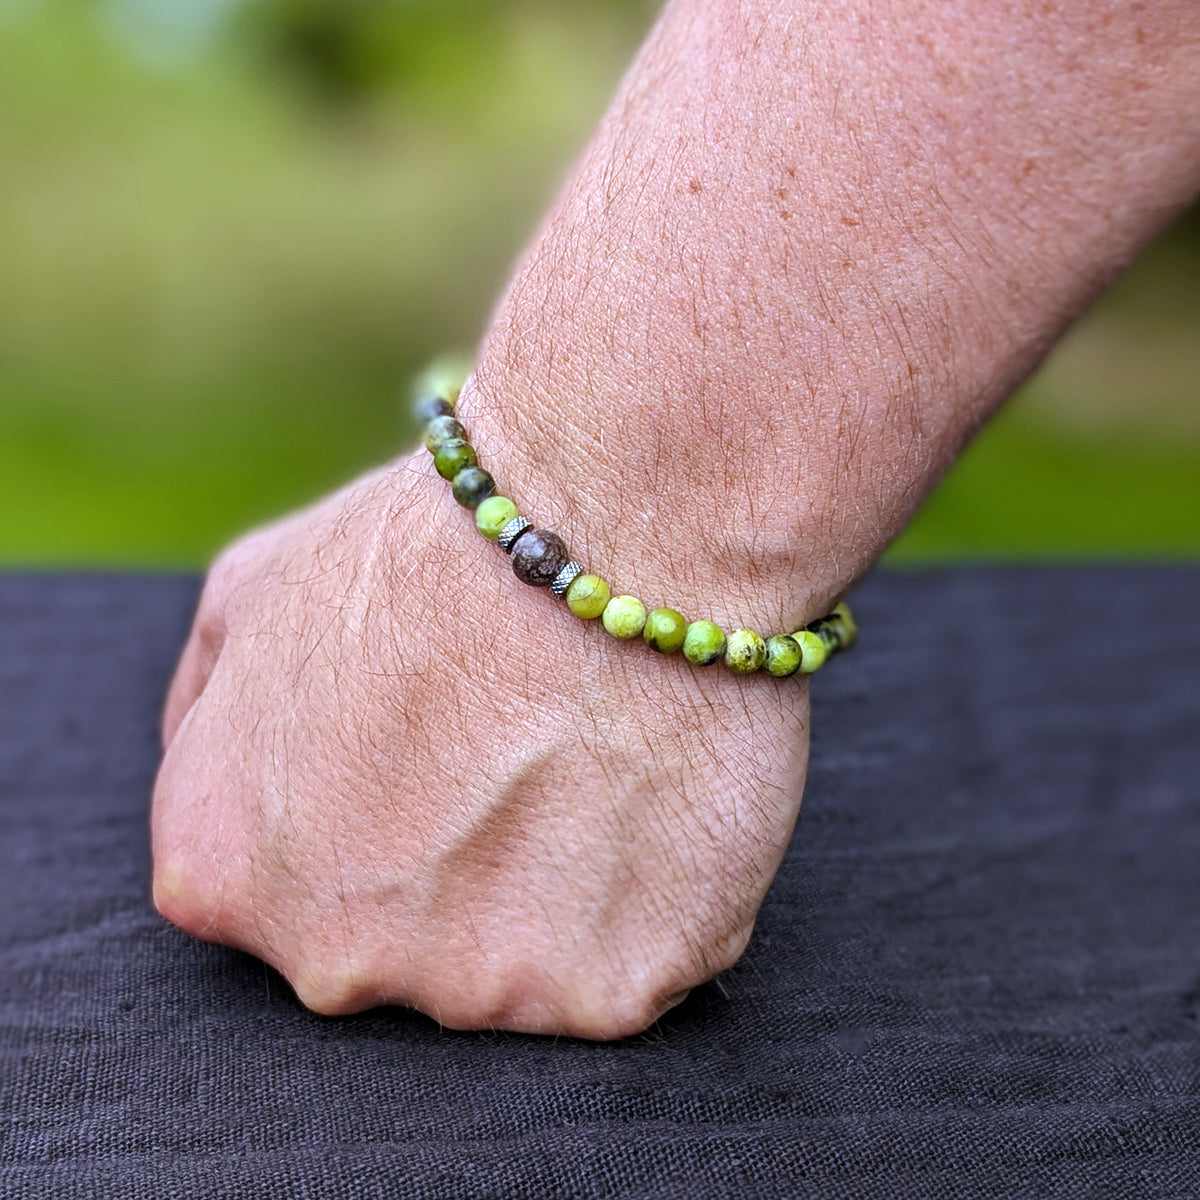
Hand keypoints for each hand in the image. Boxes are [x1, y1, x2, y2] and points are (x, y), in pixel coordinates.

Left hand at [152, 455, 810, 1037]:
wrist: (615, 527)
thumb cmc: (438, 548)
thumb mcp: (256, 588)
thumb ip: (203, 709)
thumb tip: (201, 768)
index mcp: (227, 873)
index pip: (276, 896)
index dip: (367, 816)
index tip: (429, 758)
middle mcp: (332, 962)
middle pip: (397, 949)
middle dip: (453, 873)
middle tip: (521, 756)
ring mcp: (476, 994)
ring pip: (519, 971)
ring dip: (558, 891)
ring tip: (595, 766)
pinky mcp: (610, 998)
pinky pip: (628, 969)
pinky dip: (651, 904)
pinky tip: (658, 803)